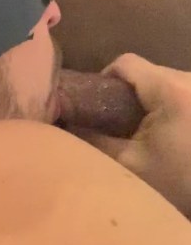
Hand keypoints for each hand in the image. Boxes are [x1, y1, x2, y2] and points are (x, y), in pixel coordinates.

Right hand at [75, 54, 190, 217]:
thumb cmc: (183, 182)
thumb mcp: (129, 165)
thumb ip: (92, 141)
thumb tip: (66, 125)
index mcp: (171, 89)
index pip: (125, 63)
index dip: (103, 81)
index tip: (95, 109)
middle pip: (148, 74)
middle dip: (128, 97)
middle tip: (117, 129)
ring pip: (168, 85)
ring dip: (152, 106)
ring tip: (146, 137)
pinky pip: (185, 96)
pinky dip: (173, 112)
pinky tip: (173, 139)